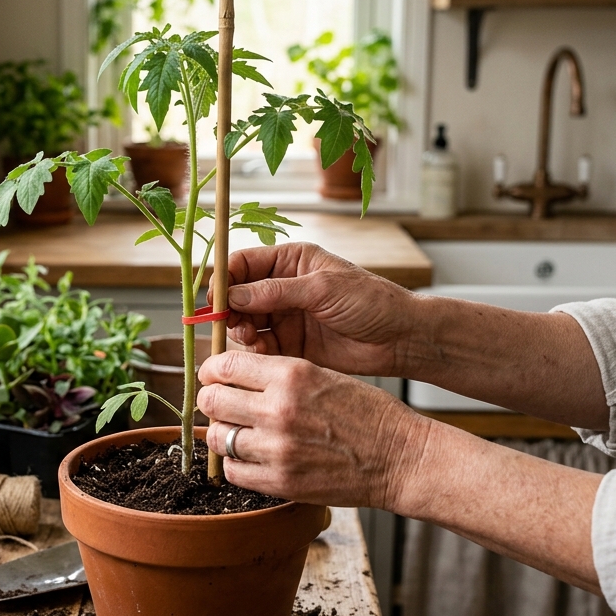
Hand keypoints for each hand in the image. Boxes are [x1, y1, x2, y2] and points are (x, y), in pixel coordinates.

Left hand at [196, 351, 429, 509]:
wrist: (400, 458)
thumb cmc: (366, 414)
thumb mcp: (321, 375)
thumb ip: (276, 376)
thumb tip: (232, 376)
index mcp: (291, 375)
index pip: (225, 366)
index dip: (212, 371)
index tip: (213, 377)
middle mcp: (279, 410)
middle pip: (212, 400)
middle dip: (212, 400)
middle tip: (220, 405)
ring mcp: (278, 449)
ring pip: (218, 437)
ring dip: (222, 433)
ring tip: (238, 432)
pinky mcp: (280, 481)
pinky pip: (233, 471)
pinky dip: (235, 463)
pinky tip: (251, 457)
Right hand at [225, 242, 419, 377]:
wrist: (400, 338)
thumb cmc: (371, 301)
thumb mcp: (322, 289)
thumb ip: (276, 291)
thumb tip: (234, 294)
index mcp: (290, 261)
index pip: (243, 263)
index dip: (224, 279)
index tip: (216, 299)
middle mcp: (282, 286)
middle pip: (238, 295)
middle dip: (230, 310)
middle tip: (235, 325)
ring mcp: (285, 316)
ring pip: (245, 322)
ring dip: (241, 331)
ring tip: (252, 340)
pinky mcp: (290, 344)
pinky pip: (260, 347)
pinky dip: (256, 352)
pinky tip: (265, 354)